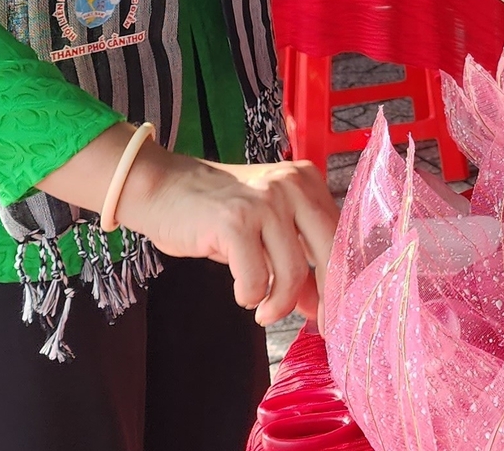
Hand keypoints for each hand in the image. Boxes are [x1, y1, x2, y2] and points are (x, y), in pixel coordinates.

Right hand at [40, 125, 337, 326]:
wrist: (162, 188)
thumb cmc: (215, 212)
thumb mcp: (264, 228)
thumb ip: (295, 258)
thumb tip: (319, 305)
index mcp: (305, 180)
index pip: (339, 234)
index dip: (341, 279)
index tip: (335, 311)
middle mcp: (291, 184)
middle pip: (329, 251)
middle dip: (326, 296)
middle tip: (317, 324)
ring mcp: (264, 201)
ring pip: (292, 271)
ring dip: (278, 303)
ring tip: (262, 311)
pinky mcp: (235, 221)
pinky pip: (256, 278)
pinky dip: (250, 295)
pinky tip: (242, 294)